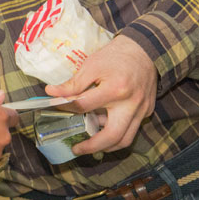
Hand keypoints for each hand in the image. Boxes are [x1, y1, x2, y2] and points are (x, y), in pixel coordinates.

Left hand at [45, 35, 157, 154]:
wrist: (145, 50)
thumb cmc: (116, 56)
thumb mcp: (92, 65)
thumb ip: (74, 83)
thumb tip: (51, 93)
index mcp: (115, 89)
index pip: (85, 105)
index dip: (66, 107)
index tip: (55, 107)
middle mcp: (130, 104)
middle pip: (112, 135)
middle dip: (92, 146)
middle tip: (76, 149)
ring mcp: (141, 110)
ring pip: (125, 139)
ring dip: (106, 146)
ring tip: (89, 145)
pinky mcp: (146, 112)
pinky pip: (131, 129)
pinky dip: (116, 134)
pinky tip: (102, 129)